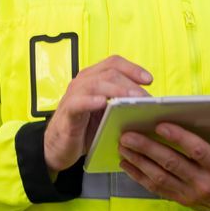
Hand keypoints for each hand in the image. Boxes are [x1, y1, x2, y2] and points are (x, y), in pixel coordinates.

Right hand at [43, 55, 151, 172]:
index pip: (114, 63)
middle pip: (109, 72)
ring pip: (96, 84)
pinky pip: (78, 102)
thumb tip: (150, 105)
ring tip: (131, 99)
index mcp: (94, 79)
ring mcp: (73, 96)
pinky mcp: (67, 112)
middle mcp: (83, 82)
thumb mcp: (107, 114)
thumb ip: (122, 105)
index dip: (133, 68)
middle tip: (145, 97)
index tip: (149, 80)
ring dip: (117, 90)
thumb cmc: (85, 129)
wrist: (59, 147)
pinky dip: (90, 101)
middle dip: (130, 82)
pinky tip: (102, 103)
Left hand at [119, 122, 209, 210]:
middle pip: (171, 163)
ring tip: (123, 145)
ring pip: (160, 176)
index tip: (161, 125)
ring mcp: (191, 194)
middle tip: (128, 134)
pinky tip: (127, 164)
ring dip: (139, 161)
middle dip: (147, 148)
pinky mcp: (182, 200)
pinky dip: (140, 176)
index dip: (178, 138)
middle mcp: (204, 183)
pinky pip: (157, 188)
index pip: (197, 151)